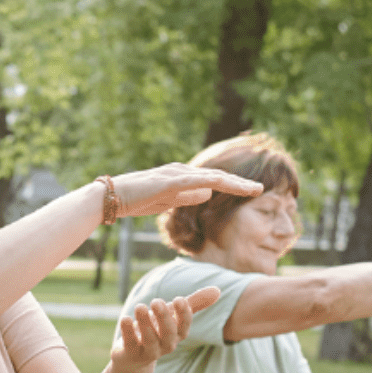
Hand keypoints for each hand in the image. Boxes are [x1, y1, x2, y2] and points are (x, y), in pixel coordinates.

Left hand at [110, 286, 220, 368]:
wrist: (132, 359)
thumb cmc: (156, 331)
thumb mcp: (173, 316)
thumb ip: (193, 304)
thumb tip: (218, 290)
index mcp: (177, 335)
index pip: (184, 326)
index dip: (183, 314)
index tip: (178, 299)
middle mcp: (165, 345)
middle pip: (168, 333)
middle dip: (164, 317)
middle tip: (156, 301)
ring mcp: (148, 352)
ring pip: (149, 340)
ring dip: (145, 322)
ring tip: (140, 306)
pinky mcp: (130, 355)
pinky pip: (130, 344)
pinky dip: (127, 332)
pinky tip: (125, 319)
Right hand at [111, 164, 262, 216]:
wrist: (111, 197)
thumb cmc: (135, 200)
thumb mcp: (167, 201)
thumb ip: (187, 196)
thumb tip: (207, 194)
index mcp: (182, 177)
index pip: (213, 182)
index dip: (233, 186)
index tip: (251, 192)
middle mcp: (182, 171)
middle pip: (218, 177)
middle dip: (240, 183)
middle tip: (260, 189)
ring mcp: (176, 174)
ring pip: (213, 178)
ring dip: (234, 183)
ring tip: (254, 189)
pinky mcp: (169, 181)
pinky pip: (197, 181)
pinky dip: (214, 182)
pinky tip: (228, 185)